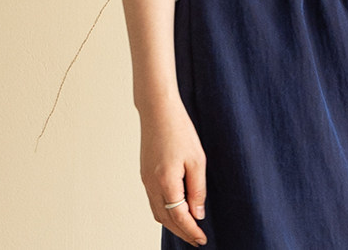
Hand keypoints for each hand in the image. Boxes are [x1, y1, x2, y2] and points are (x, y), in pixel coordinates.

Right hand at [140, 99, 207, 245]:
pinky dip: (165, 212)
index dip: (191, 231)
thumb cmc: (179, 130)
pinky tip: (176, 211)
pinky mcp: (144, 174)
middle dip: (182, 232)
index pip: (179, 217)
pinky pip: (154, 201)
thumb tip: (198, 213)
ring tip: (189, 229)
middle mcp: (152, 184)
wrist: (157, 110)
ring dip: (172, 224)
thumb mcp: (197, 160)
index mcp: (166, 182)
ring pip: (157, 212)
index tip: (202, 240)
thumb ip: (197, 190)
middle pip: (166, 219)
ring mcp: (145, 180)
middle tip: (197, 239)